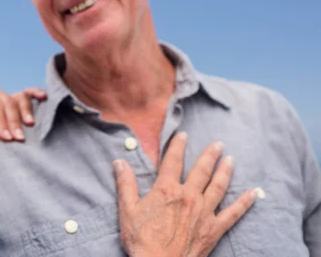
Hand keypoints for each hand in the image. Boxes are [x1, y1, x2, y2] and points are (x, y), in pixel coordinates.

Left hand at [0, 86, 46, 147]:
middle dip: (13, 121)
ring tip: (30, 124)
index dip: (0, 121)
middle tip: (19, 139)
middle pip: (8, 102)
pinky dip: (36, 93)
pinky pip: (29, 94)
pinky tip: (43, 97)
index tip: (6, 138)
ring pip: (20, 98)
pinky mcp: (20, 102)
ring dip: (26, 111)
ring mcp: (9, 97)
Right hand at [114, 132, 256, 256]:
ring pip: (219, 186)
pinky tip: (254, 193)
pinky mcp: (214, 229)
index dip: (178, 146)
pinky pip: (234, 213)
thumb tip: (119, 162)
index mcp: (166, 190)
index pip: (173, 161)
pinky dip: (245, 202)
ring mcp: (204, 212)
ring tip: (231, 159)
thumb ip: (125, 184)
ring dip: (225, 171)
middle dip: (209, 155)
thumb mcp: (127, 210)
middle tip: (218, 144)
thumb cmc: (142, 240)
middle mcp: (188, 196)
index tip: (184, 135)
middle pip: (201, 170)